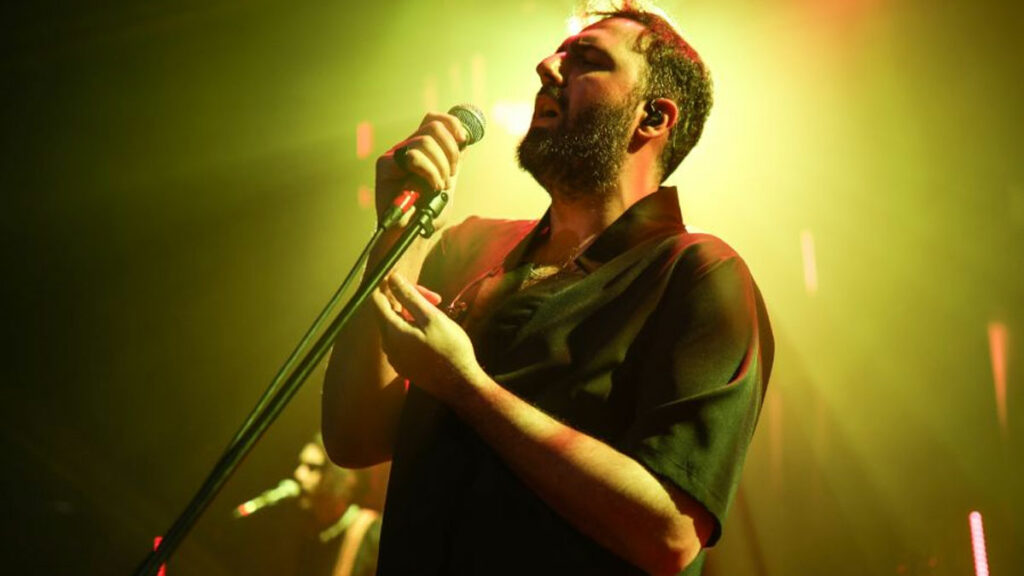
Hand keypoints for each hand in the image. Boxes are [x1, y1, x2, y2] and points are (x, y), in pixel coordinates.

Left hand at [371, 273, 483, 403]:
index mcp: (392, 331)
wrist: (460, 385)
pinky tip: (432, 332)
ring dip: (413, 315)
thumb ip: (409, 297)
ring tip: (437, 315)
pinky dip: (413, 330)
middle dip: (408, 300)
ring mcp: (394, 357)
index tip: (405, 277)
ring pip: (396, 326)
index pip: (377, 300)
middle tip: (435, 299)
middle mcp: (387, 345)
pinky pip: (401, 340)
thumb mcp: (432, 318)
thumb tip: (392, 278)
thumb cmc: (450, 349)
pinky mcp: (403, 365)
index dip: (389, 285)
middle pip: (388, 312)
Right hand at [376, 112, 468, 229]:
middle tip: (451, 174)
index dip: (452, 124)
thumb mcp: (448, 180)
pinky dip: (430, 172)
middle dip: (450, 151)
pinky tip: (431, 186)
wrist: (413, 233)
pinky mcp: (385, 165)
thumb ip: (454, 160)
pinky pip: (414, 157)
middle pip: (433, 126)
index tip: (464, 140)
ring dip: (441, 166)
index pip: (434, 120)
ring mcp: (395, 155)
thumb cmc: (428, 211)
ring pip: (426, 142)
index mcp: (422, 149)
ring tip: (440, 185)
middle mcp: (407, 147)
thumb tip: (465, 138)